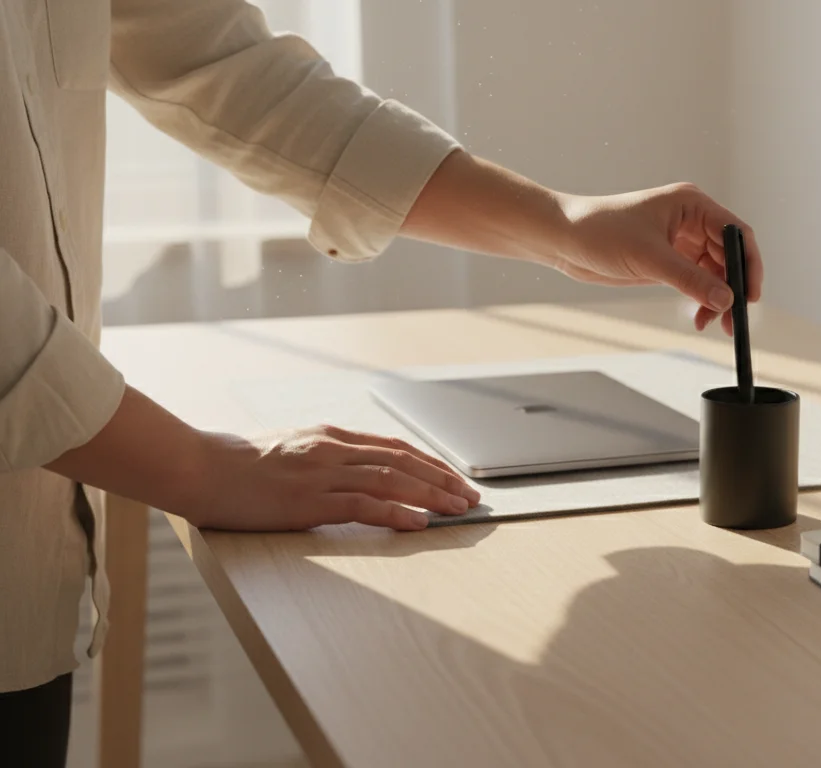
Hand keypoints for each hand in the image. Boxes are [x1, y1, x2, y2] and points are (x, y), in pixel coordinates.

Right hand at [186, 424, 479, 531]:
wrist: (197, 467)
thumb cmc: (237, 465)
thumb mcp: (289, 450)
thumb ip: (323, 458)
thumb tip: (354, 474)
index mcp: (329, 436)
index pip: (394, 447)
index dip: (430, 462)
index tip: (454, 477)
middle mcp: (332, 449)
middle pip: (403, 461)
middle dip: (443, 478)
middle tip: (471, 496)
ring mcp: (321, 473)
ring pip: (392, 480)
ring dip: (431, 495)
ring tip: (458, 509)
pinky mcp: (308, 500)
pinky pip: (364, 505)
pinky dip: (398, 513)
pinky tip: (420, 523)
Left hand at [556, 183, 763, 334]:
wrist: (564, 239)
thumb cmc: (601, 231)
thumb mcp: (649, 258)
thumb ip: (690, 279)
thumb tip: (727, 300)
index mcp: (692, 204)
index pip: (736, 232)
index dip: (749, 264)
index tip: (750, 295)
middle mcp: (691, 220)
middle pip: (729, 256)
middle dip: (733, 288)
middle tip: (733, 320)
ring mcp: (681, 240)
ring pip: (715, 272)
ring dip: (718, 298)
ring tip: (713, 324)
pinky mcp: (668, 260)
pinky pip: (697, 281)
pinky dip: (702, 300)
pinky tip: (699, 317)